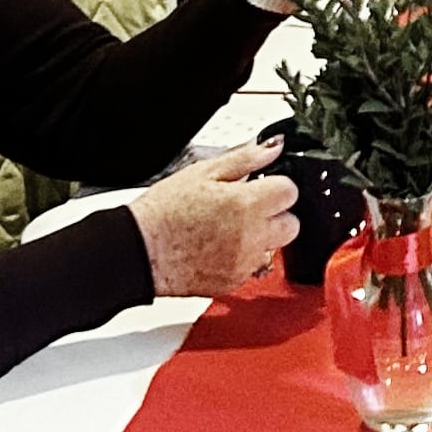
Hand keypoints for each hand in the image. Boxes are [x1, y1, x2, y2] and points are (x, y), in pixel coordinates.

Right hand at [132, 138, 299, 294]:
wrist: (138, 249)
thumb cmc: (163, 211)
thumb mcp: (202, 172)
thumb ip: (245, 159)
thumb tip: (272, 149)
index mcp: (247, 205)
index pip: (290, 192)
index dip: (277, 185)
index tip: (263, 186)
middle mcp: (252, 237)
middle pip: (292, 225)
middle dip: (277, 214)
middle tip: (250, 208)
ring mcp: (244, 263)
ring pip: (274, 249)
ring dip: (261, 237)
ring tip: (230, 228)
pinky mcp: (234, 282)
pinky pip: (253, 268)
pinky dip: (242, 258)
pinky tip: (219, 246)